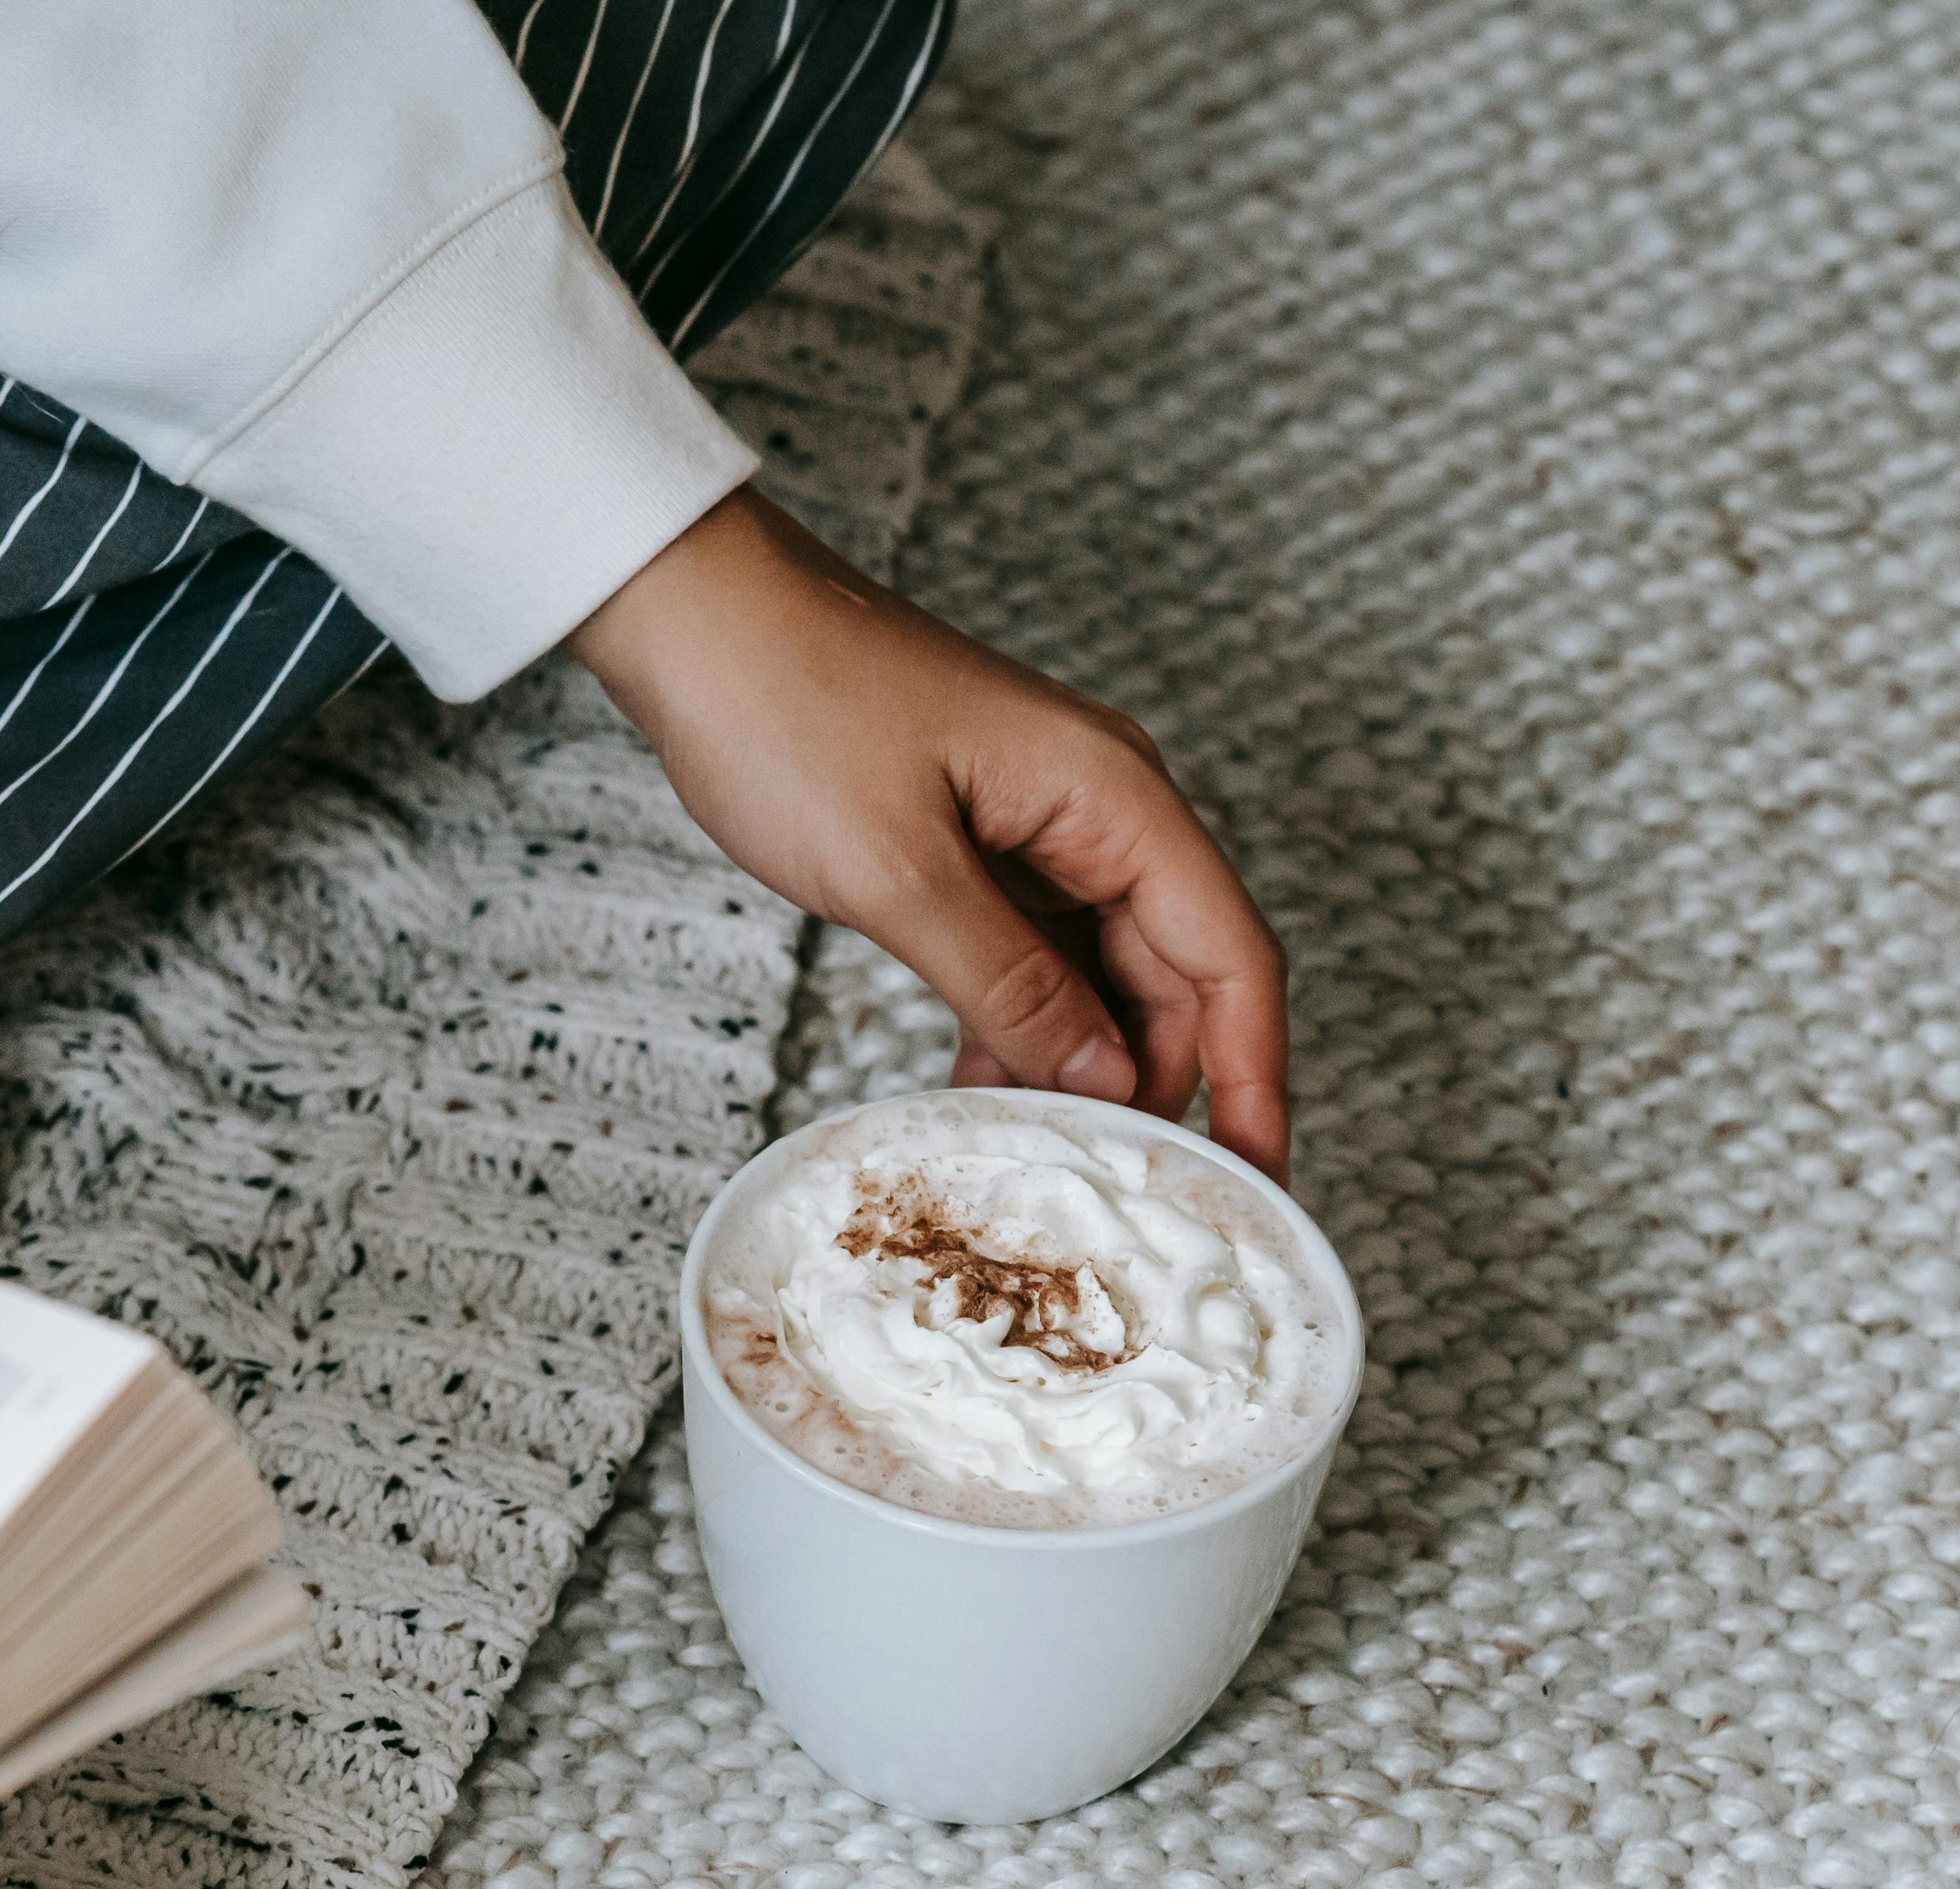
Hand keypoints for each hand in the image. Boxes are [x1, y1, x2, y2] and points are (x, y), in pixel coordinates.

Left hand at [566, 487, 1287, 1175]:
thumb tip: (1101, 1078)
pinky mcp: (986, 841)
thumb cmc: (788, 707)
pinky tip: (980, 1090)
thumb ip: (1009, 984)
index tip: (1261, 1181)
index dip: (1257, 1076)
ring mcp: (1045, 824)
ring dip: (1083, 1065)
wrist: (698, 619)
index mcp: (1113, 796)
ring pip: (1105, 971)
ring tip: (1044, 1157)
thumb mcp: (898, 874)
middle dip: (1164, 1086)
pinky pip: (1038, 953)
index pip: (1231, 956)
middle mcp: (1101, 807)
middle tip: (1130, 1197)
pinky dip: (1022, 1026)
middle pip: (1179, 974)